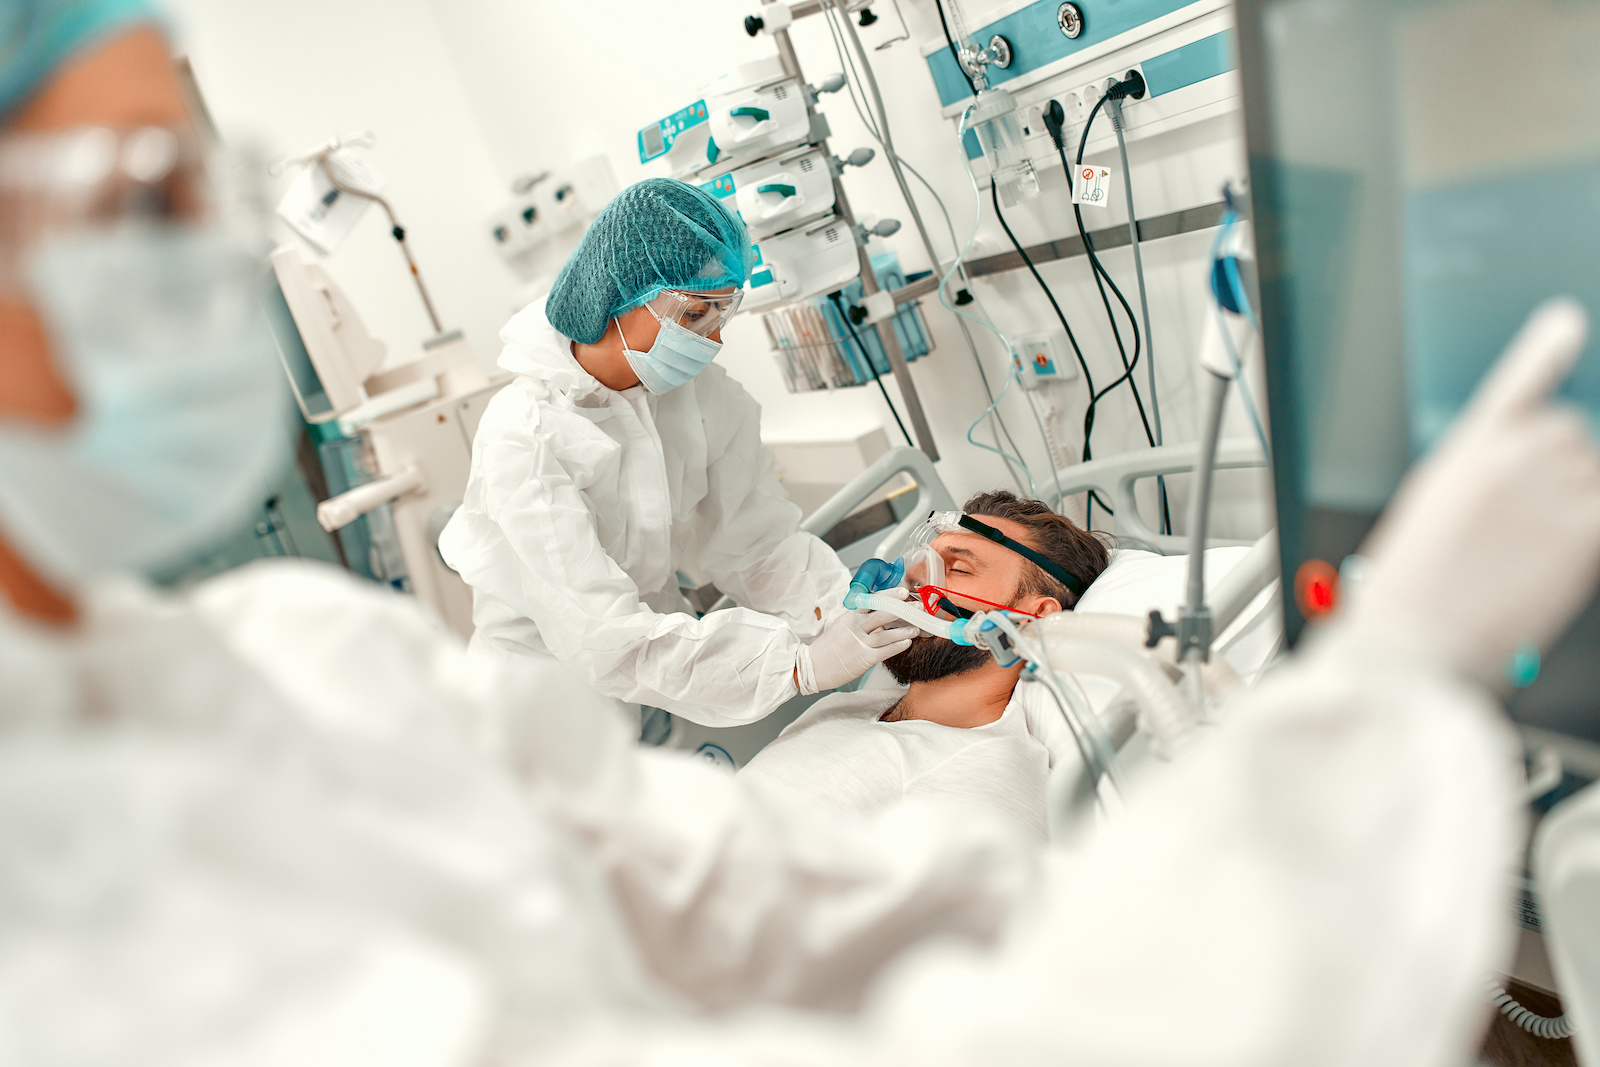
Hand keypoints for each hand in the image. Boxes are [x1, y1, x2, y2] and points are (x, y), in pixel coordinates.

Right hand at [795, 607, 916, 694]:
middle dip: (902, 609)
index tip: (902, 591)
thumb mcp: (840, 625)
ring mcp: (859, 643)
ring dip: (904, 630)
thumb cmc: (828, 647)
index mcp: (848, 617)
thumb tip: (878, 608)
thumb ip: (858, 617)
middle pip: (881, 614)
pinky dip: (897, 646)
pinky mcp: (864, 659)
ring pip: (887, 634)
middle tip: (918, 606)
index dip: (888, 595)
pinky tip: (907, 643)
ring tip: (916, 628)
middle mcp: (855, 628)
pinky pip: (885, 651)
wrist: (813, 667)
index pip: (871, 601)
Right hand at [1347, 299, 1599, 684]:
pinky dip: (1596, 520)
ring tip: (1535, 556)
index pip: (1518, 382)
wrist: (1415, 639)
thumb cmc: (1410, 590)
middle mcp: (1514, 456)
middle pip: (1571, 436)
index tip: (1565, 323)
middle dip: (1563, 472)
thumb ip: (1482, 481)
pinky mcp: (1588, 529)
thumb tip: (1531, 484)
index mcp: (1464, 449)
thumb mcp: (1430, 513)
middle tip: (1531, 525)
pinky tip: (1580, 540)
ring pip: (1596, 476)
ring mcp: (1555, 488)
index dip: (1546, 348)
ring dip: (1580, 506)